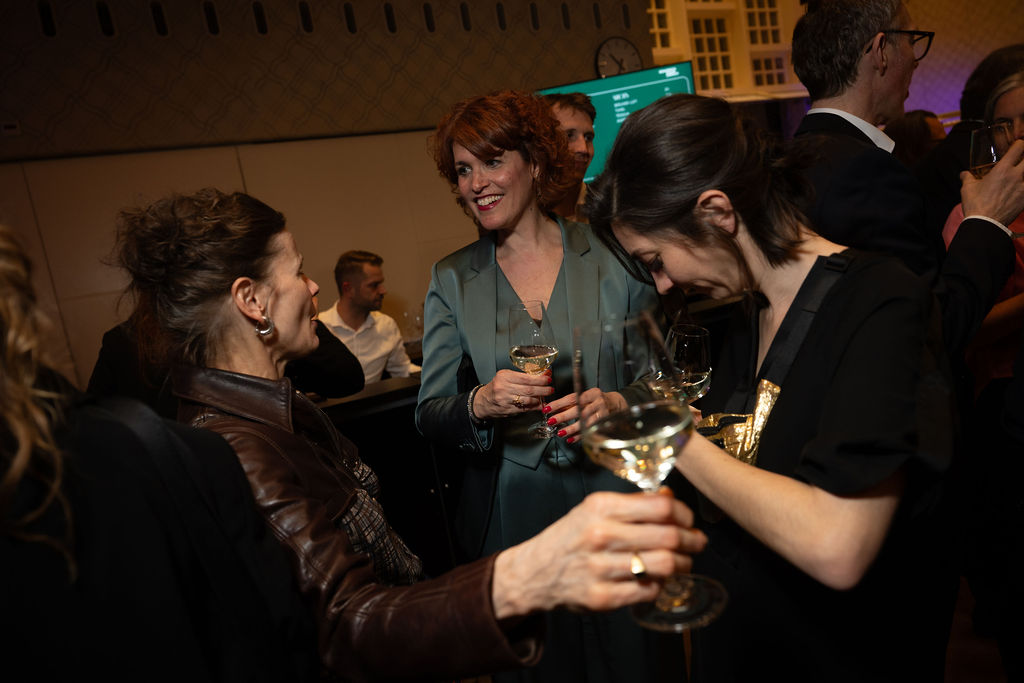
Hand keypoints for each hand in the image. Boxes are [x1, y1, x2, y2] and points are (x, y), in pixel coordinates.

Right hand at [473, 369, 553, 419]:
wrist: (482, 402)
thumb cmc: (496, 387)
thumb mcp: (505, 377)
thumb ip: (521, 376)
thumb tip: (542, 374)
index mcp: (504, 377)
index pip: (525, 377)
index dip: (539, 379)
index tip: (548, 378)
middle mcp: (503, 388)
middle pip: (528, 389)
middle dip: (542, 389)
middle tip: (551, 388)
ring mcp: (505, 400)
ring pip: (527, 400)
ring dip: (540, 398)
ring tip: (546, 396)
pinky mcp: (508, 410)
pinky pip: (525, 408)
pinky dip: (534, 407)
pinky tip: (540, 404)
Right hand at [491, 489, 706, 617]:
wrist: (534, 572)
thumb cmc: (570, 536)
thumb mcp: (593, 509)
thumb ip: (632, 504)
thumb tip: (671, 498)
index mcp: (601, 507)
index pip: (661, 506)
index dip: (683, 513)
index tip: (687, 519)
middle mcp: (601, 536)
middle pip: (669, 537)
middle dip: (692, 540)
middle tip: (697, 542)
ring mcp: (602, 569)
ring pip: (665, 565)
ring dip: (683, 564)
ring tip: (683, 562)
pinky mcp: (603, 597)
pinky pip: (649, 590)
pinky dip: (660, 584)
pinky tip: (657, 578)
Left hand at [543, 388, 626, 442]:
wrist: (619, 405)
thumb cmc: (598, 402)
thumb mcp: (588, 398)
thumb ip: (573, 403)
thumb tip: (554, 409)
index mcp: (592, 393)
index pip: (573, 398)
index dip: (559, 403)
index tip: (548, 408)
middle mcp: (598, 401)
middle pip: (579, 409)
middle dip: (563, 416)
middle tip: (552, 421)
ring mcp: (604, 413)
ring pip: (585, 421)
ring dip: (571, 428)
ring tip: (560, 433)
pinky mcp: (606, 423)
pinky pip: (590, 430)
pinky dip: (580, 435)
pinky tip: (571, 439)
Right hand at [960, 138, 1023, 226]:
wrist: (985, 224)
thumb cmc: (976, 204)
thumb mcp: (967, 188)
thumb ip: (967, 178)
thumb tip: (964, 174)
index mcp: (1003, 169)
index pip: (1019, 148)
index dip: (1020, 144)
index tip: (1018, 145)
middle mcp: (1016, 176)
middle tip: (1019, 161)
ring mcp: (1023, 188)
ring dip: (1023, 174)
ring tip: (1018, 178)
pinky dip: (1023, 188)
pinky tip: (1018, 192)